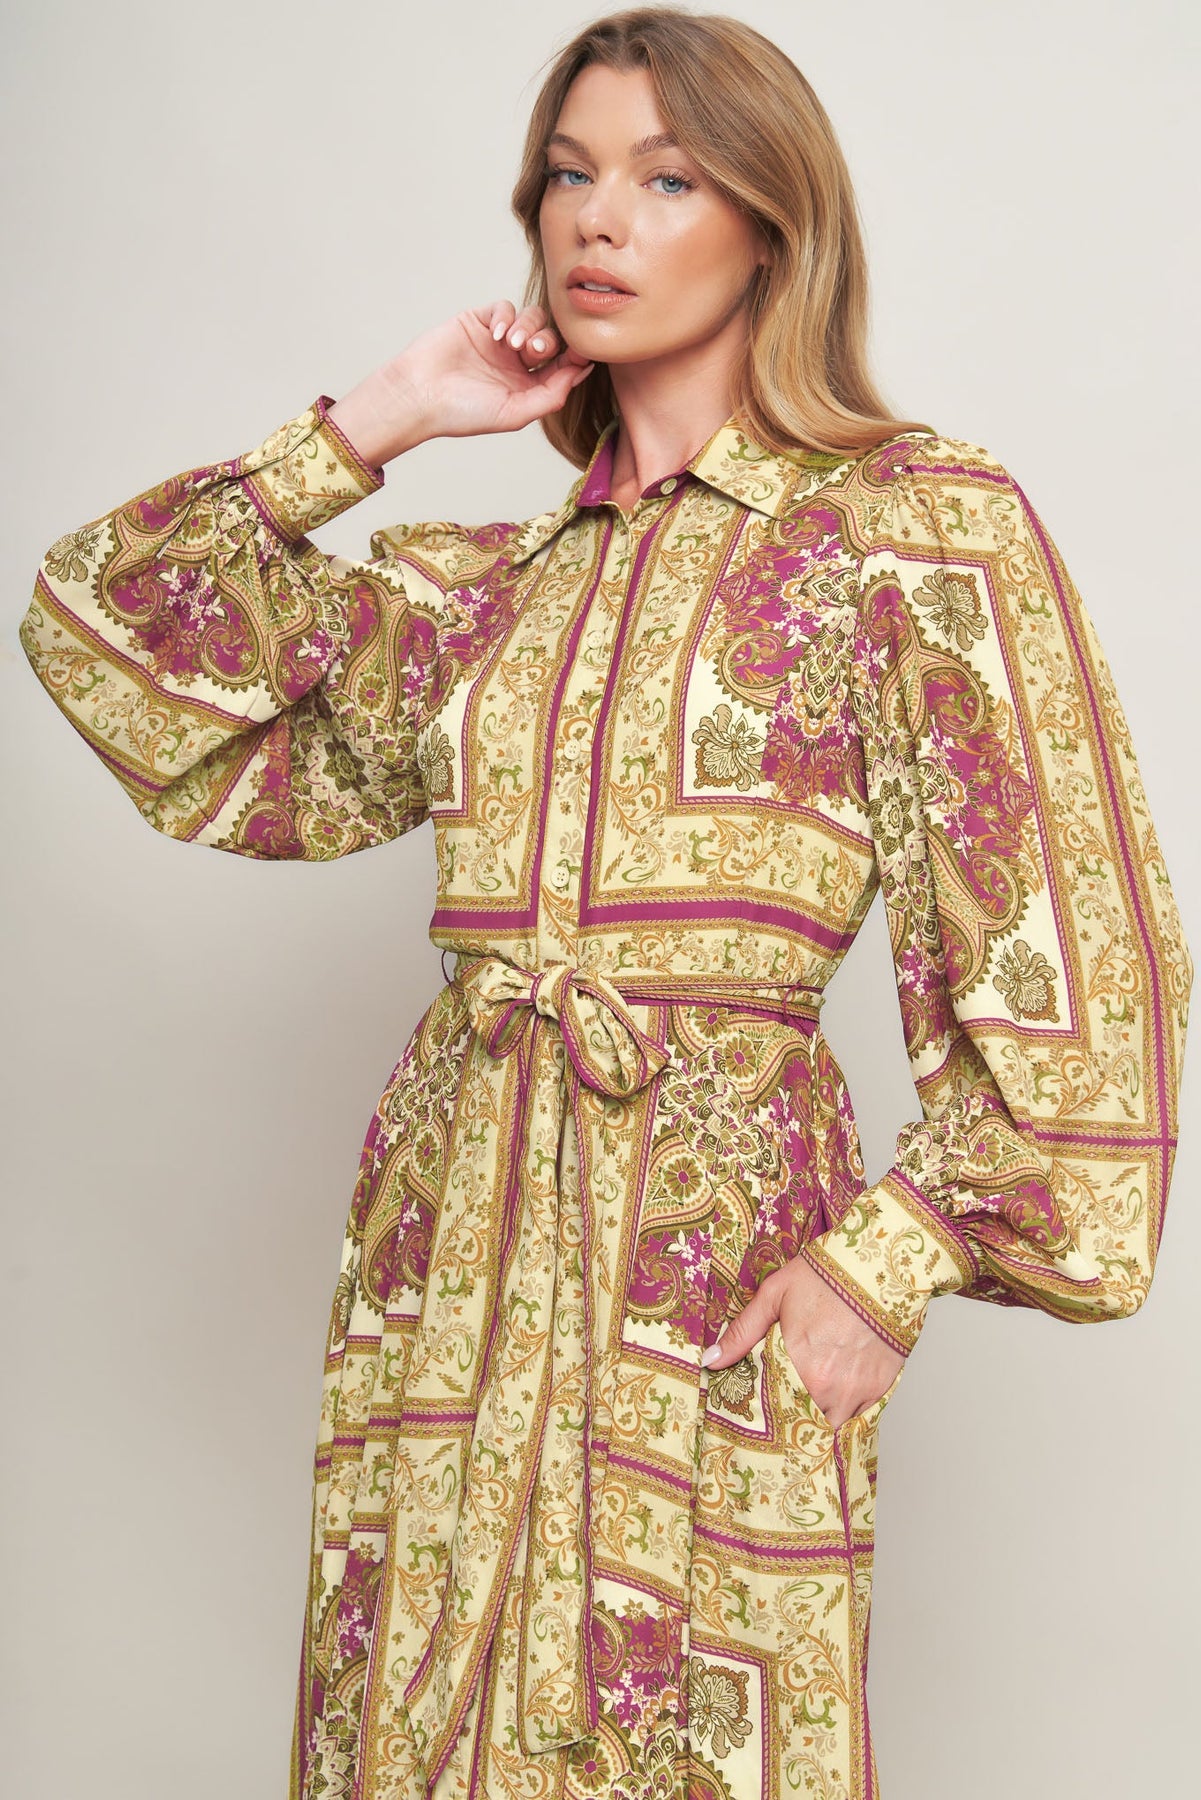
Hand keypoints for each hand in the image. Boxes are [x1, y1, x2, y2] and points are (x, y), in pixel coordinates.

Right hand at [329, 299, 594, 467]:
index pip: (561, 366)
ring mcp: (498, 341)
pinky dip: (507, 317)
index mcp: (527, 387)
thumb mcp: (514, 413)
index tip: (581, 353)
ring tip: (513, 344)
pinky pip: (505, 308)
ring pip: (532, 319)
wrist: (419, 395)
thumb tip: (581, 373)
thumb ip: (551, 396)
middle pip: (550, 339)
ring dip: (529, 328)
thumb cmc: (463, 413)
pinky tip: (497, 335)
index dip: (574, 357)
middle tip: (534, 350)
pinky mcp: (479, 321)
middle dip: (548, 342)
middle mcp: (516, 363)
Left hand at [700, 1253, 906, 1428]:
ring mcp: (859, 1391)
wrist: (881, 1265)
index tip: (755, 1412)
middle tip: (779, 1411)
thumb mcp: (775, 1295)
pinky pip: (857, 1415)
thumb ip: (742, 1332)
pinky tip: (833, 1394)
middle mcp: (832, 1388)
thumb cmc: (827, 1275)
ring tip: (806, 1403)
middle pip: (803, 1423)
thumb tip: (711, 1360)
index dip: (764, 1414)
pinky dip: (843, 1409)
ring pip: (832, 1425)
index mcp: (802, 1367)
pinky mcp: (881, 1388)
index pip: (774, 1411)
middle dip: (790, 1421)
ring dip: (817, 1418)